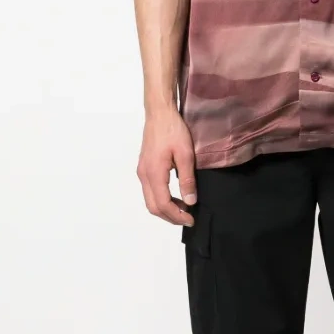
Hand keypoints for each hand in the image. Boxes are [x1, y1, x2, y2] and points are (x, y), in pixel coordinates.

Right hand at [136, 107, 196, 225]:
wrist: (159, 113)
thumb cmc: (173, 130)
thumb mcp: (186, 154)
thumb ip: (187, 179)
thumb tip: (190, 201)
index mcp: (154, 173)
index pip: (163, 204)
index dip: (177, 216)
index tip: (191, 220)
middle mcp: (144, 175)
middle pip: (153, 207)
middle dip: (170, 217)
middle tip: (188, 218)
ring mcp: (142, 171)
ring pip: (150, 200)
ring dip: (166, 209)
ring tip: (184, 208)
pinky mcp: (144, 168)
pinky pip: (150, 191)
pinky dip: (162, 199)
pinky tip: (175, 197)